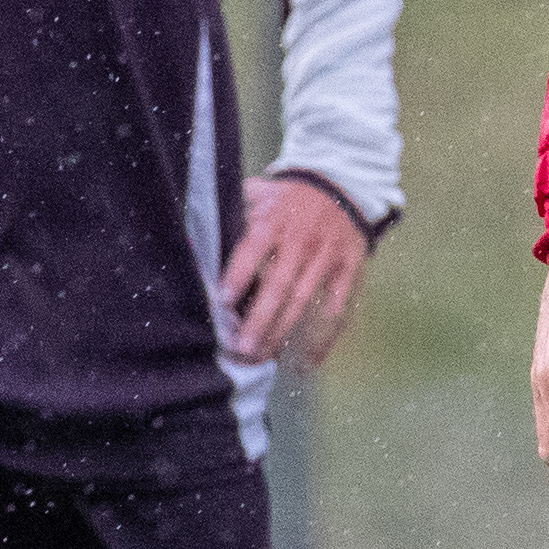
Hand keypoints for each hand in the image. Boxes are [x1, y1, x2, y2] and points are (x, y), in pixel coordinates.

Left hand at [222, 173, 373, 364]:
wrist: (344, 187)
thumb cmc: (293, 199)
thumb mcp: (264, 193)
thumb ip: (237, 208)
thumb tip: (200, 226)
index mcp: (276, 220)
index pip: (255, 248)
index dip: (239, 274)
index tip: (224, 301)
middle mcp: (302, 240)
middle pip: (280, 283)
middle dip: (260, 317)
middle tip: (242, 347)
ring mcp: (327, 257)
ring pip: (304, 299)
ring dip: (283, 330)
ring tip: (263, 356)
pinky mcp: (348, 270)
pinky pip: (338, 306)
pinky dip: (325, 336)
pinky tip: (309, 360)